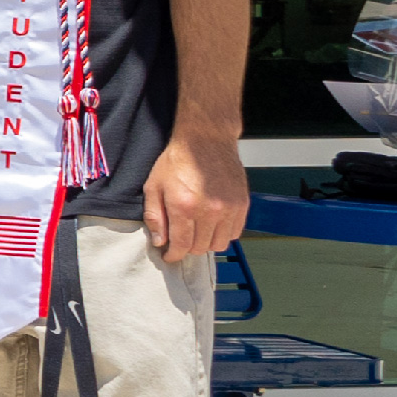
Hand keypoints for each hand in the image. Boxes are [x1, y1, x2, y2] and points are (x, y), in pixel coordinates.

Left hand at [144, 134, 248, 260]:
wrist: (206, 140)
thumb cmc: (177, 161)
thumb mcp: (154, 187)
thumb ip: (156, 217)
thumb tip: (160, 242)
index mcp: (184, 207)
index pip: (181, 245)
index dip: (174, 255)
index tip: (170, 255)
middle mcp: (210, 211)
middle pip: (200, 247)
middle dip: (188, 248)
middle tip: (181, 241)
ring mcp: (229, 208)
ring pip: (219, 244)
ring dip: (206, 243)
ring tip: (197, 233)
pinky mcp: (242, 204)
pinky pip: (234, 232)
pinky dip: (223, 234)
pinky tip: (212, 226)